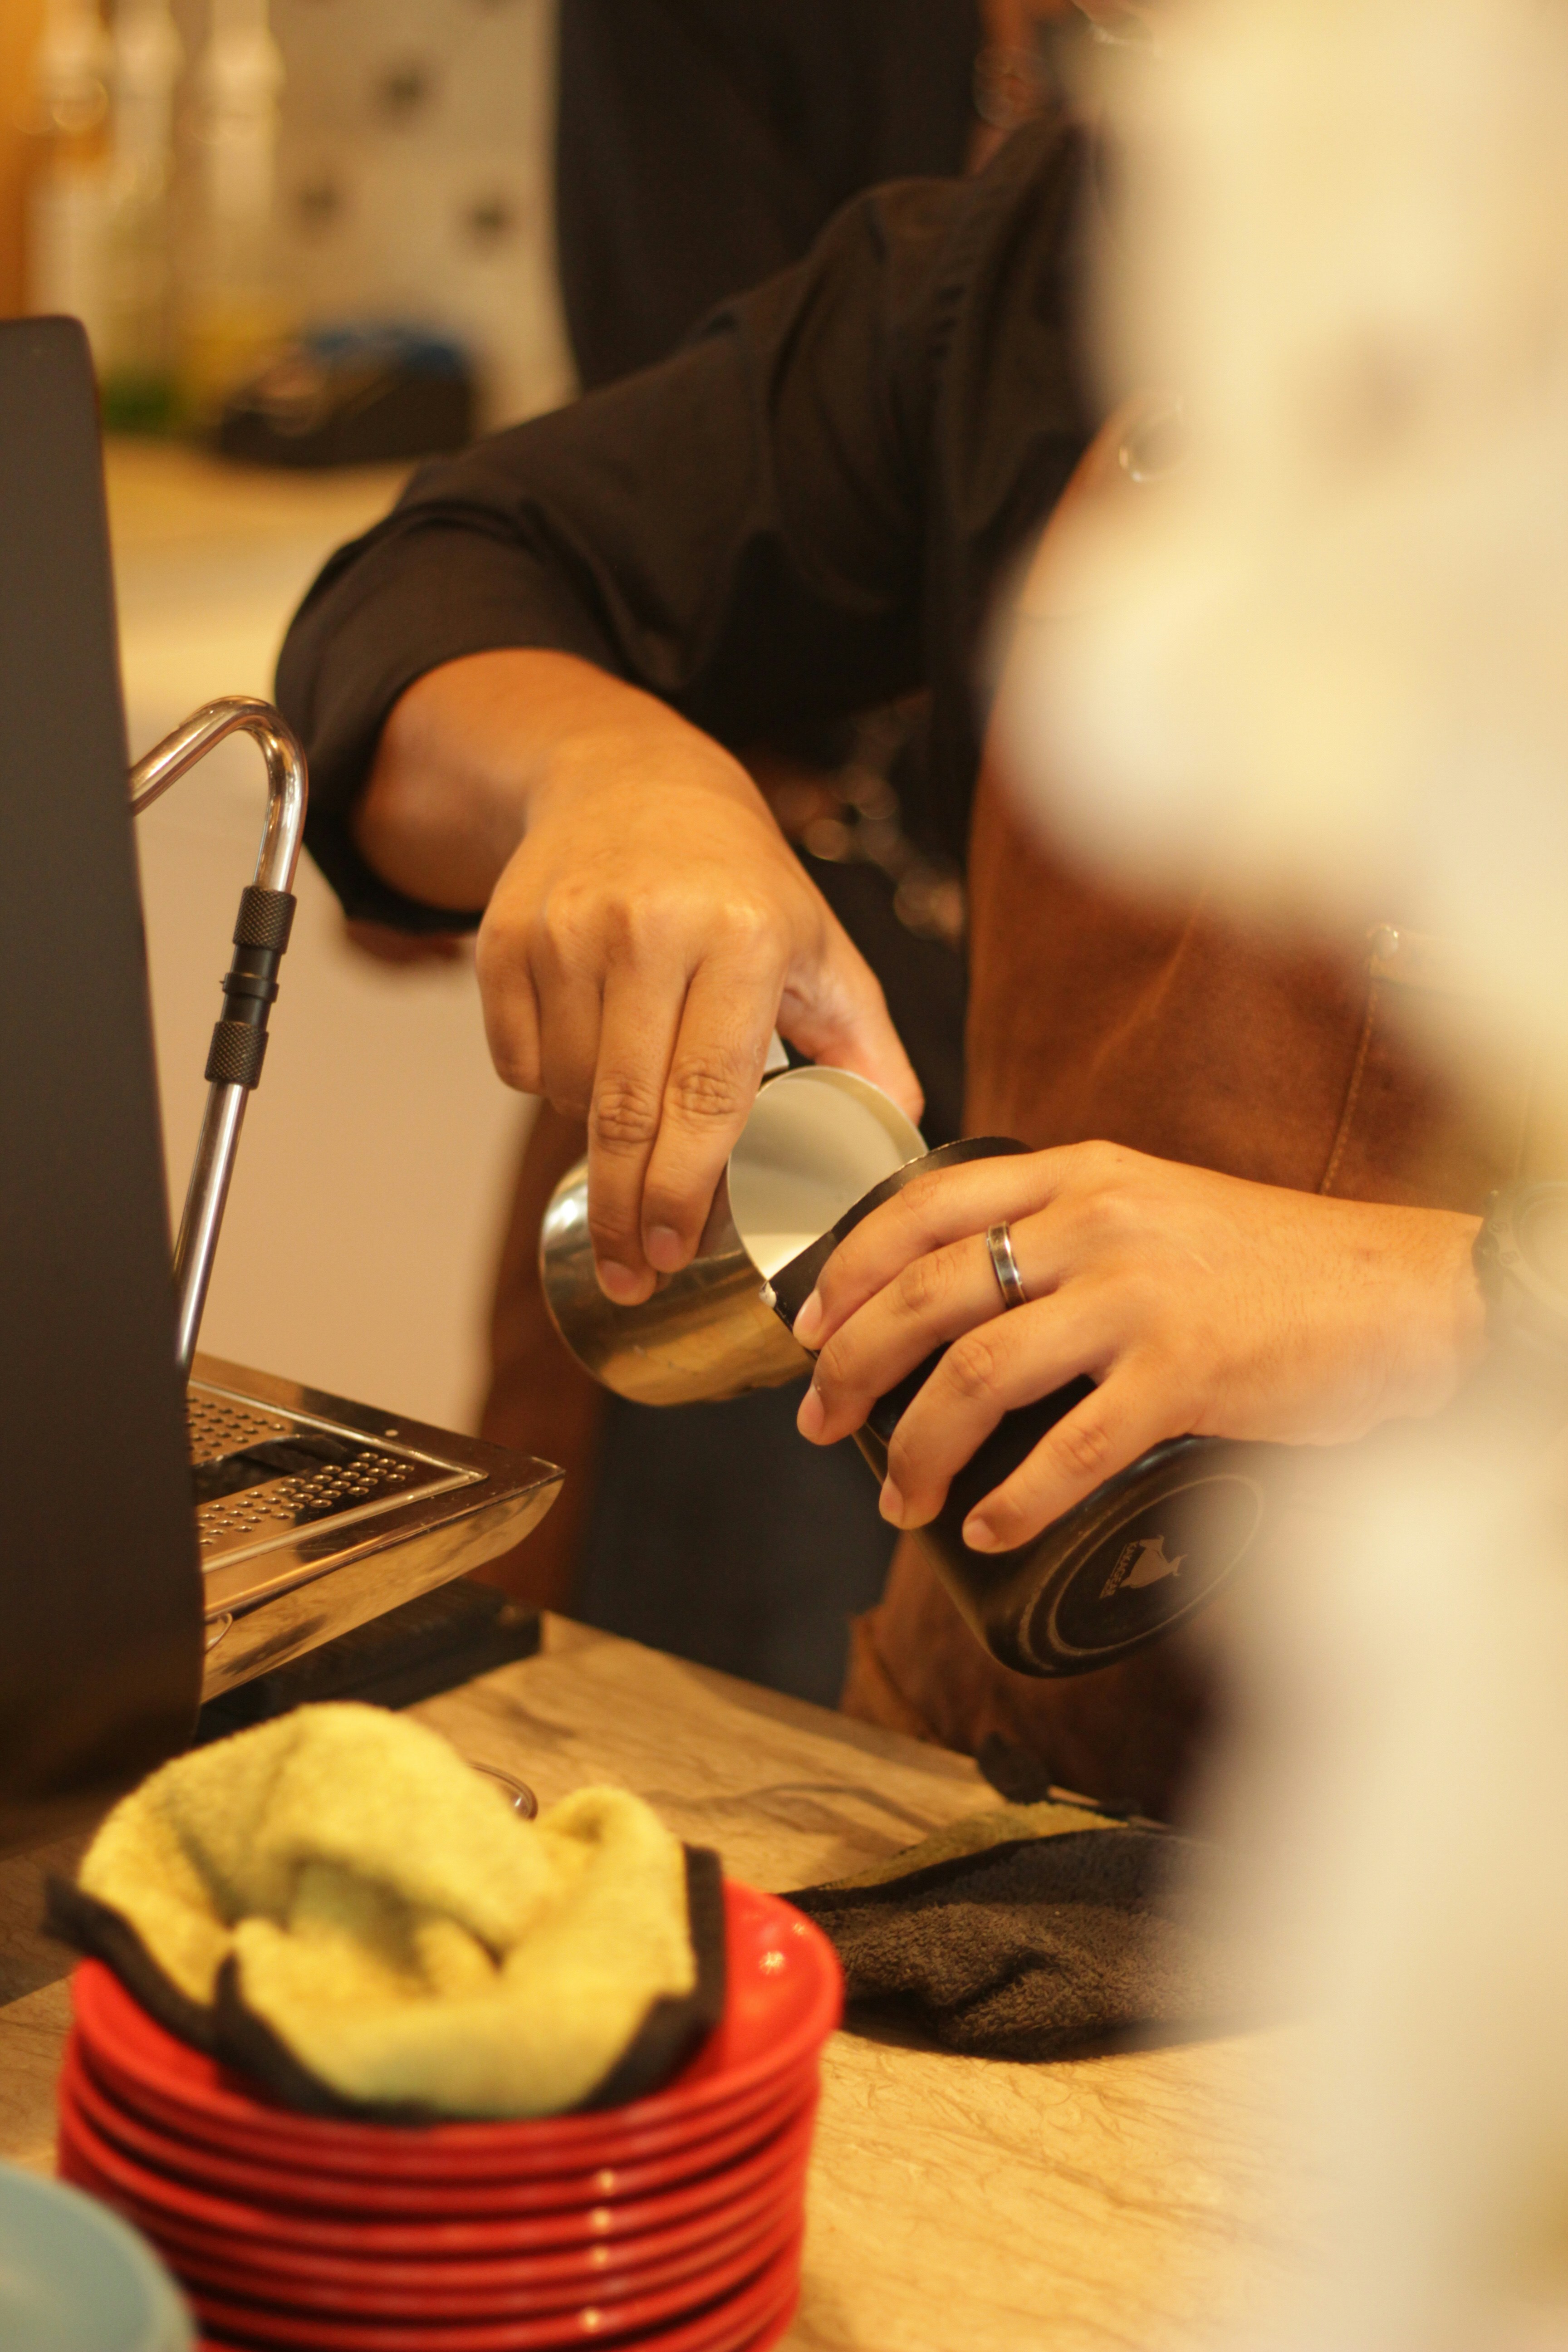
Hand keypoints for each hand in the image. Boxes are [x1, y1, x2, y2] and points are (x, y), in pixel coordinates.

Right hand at [356, 652, 920, 1304]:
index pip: (707, 1094)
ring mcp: (566, 930)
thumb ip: (867, 1046)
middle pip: (625, 1110)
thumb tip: (900, 1138)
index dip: (684, 1189)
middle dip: (626, 1211)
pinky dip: (545, 1081)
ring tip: (631, 1096)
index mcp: (744, 937)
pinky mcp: (504, 936)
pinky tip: (585, 1047)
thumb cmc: (740, 885)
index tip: (674, 1255)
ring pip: (564, 1092)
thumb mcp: (821, 948)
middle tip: (631, 1274)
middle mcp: (649, 928)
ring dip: (594, 1128)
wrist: (630, 780)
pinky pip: (513, 1060)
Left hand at [792, 1141, 1485, 1550]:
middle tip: (822, 1424)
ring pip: (975, 1375)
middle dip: (850, 1368)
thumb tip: (967, 1295)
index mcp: (1079, 1175)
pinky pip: (1066, 1450)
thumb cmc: (1273, 1265)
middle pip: (925, 1294)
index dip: (846, 1270)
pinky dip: (1012, 1501)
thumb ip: (1069, 1231)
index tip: (807, 1327)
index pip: (921, 1207)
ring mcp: (1139, 1299)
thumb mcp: (1155, 1207)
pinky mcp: (1185, 1374)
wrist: (1399, 1293)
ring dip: (918, 1449)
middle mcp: (1096, 1225)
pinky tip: (987, 1531)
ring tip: (898, 1497)